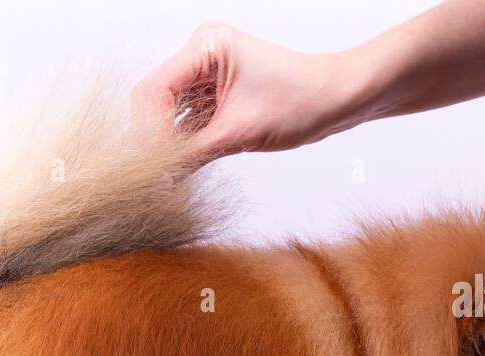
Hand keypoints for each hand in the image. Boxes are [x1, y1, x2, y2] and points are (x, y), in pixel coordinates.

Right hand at [133, 21, 362, 162]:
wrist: (336, 99)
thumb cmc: (300, 103)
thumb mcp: (237, 134)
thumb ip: (189, 155)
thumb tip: (154, 180)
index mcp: (206, 46)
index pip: (154, 90)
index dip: (148, 131)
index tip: (151, 166)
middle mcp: (201, 52)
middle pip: (154, 99)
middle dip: (152, 137)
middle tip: (154, 175)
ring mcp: (206, 71)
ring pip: (165, 111)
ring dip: (165, 142)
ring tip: (165, 175)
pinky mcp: (213, 90)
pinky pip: (183, 118)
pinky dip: (180, 142)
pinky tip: (178, 166)